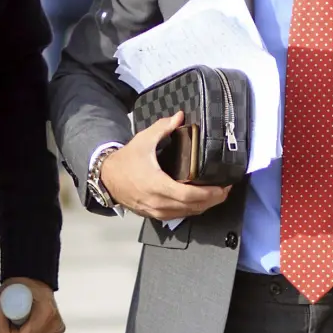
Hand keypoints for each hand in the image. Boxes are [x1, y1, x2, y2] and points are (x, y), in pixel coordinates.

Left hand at [0, 278, 65, 332]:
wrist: (32, 280)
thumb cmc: (17, 287)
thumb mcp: (0, 302)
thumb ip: (0, 327)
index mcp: (44, 311)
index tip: (11, 320)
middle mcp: (54, 321)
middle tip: (16, 321)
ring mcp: (58, 326)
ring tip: (24, 321)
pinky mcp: (59, 330)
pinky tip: (32, 324)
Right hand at [101, 112, 231, 220]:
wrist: (107, 178)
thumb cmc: (126, 160)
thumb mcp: (144, 140)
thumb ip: (163, 127)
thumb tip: (180, 116)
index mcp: (157, 184)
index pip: (188, 195)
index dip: (209, 194)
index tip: (223, 186)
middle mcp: (157, 202)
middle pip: (192, 207)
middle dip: (212, 200)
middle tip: (225, 189)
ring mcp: (156, 211)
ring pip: (187, 214)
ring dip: (204, 206)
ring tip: (216, 195)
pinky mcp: (154, 215)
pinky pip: (178, 216)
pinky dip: (192, 210)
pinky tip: (200, 202)